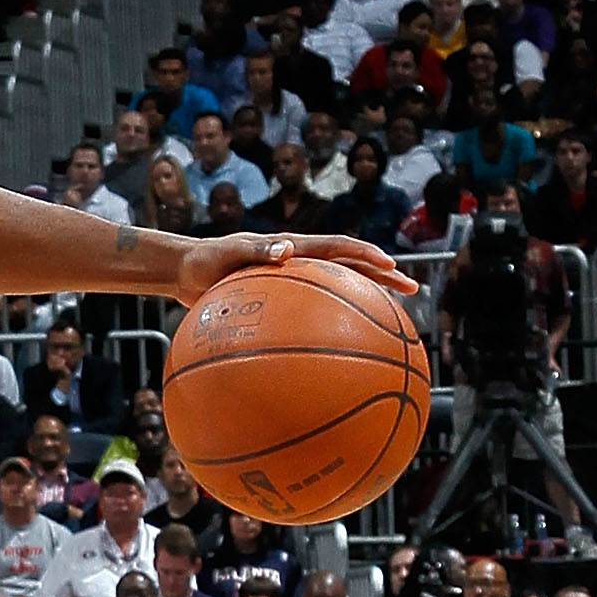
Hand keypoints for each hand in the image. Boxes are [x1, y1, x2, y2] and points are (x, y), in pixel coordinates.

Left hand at [174, 232, 419, 303]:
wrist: (185, 271)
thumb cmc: (205, 260)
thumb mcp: (228, 254)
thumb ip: (256, 251)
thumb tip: (286, 249)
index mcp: (294, 246)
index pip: (340, 247)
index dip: (367, 255)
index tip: (392, 266)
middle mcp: (300, 261)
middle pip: (351, 268)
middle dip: (383, 277)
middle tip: (412, 290)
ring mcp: (293, 281)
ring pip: (338, 290)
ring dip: (365, 301)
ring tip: (392, 320)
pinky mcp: (282, 300)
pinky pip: (313, 311)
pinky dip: (329, 325)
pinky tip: (338, 349)